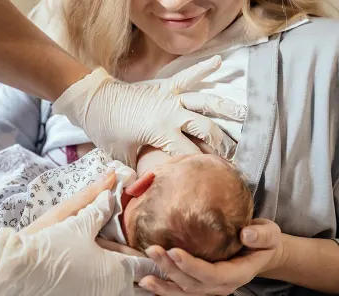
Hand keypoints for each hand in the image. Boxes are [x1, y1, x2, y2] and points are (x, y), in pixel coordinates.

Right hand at [0, 171, 161, 295]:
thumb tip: (112, 184)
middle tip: (155, 280)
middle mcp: (112, 293)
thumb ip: (98, 205)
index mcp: (117, 269)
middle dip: (151, 287)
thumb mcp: (78, 220)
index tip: (162, 260)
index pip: (147, 268)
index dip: (156, 263)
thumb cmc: (52, 242)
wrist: (20, 269)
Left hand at [52, 55, 242, 167]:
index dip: (203, 167)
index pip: (190, 154)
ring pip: (205, 102)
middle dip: (222, 144)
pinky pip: (188, 76)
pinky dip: (203, 68)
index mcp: (162, 132)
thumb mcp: (123, 156)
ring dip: (226, 108)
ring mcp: (170, 97)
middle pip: (206, 129)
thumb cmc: (107, 130)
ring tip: (245, 115)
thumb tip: (153, 189)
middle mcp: (172, 113)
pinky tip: (219, 62)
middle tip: (234, 155)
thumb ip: (141, 171)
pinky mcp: (165, 86)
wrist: (93, 101)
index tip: (217, 177)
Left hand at [139, 219, 284, 295]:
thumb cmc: (263, 241)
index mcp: (238, 273)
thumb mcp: (270, 233)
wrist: (261, 253)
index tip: (173, 251)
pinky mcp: (202, 288)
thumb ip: (261, 235)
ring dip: (163, 286)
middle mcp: (222, 286)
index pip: (212, 273)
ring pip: (185, 293)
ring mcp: (211, 290)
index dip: (192, 265)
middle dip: (171, 269)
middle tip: (152, 251)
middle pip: (192, 283)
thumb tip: (246, 235)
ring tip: (144, 278)